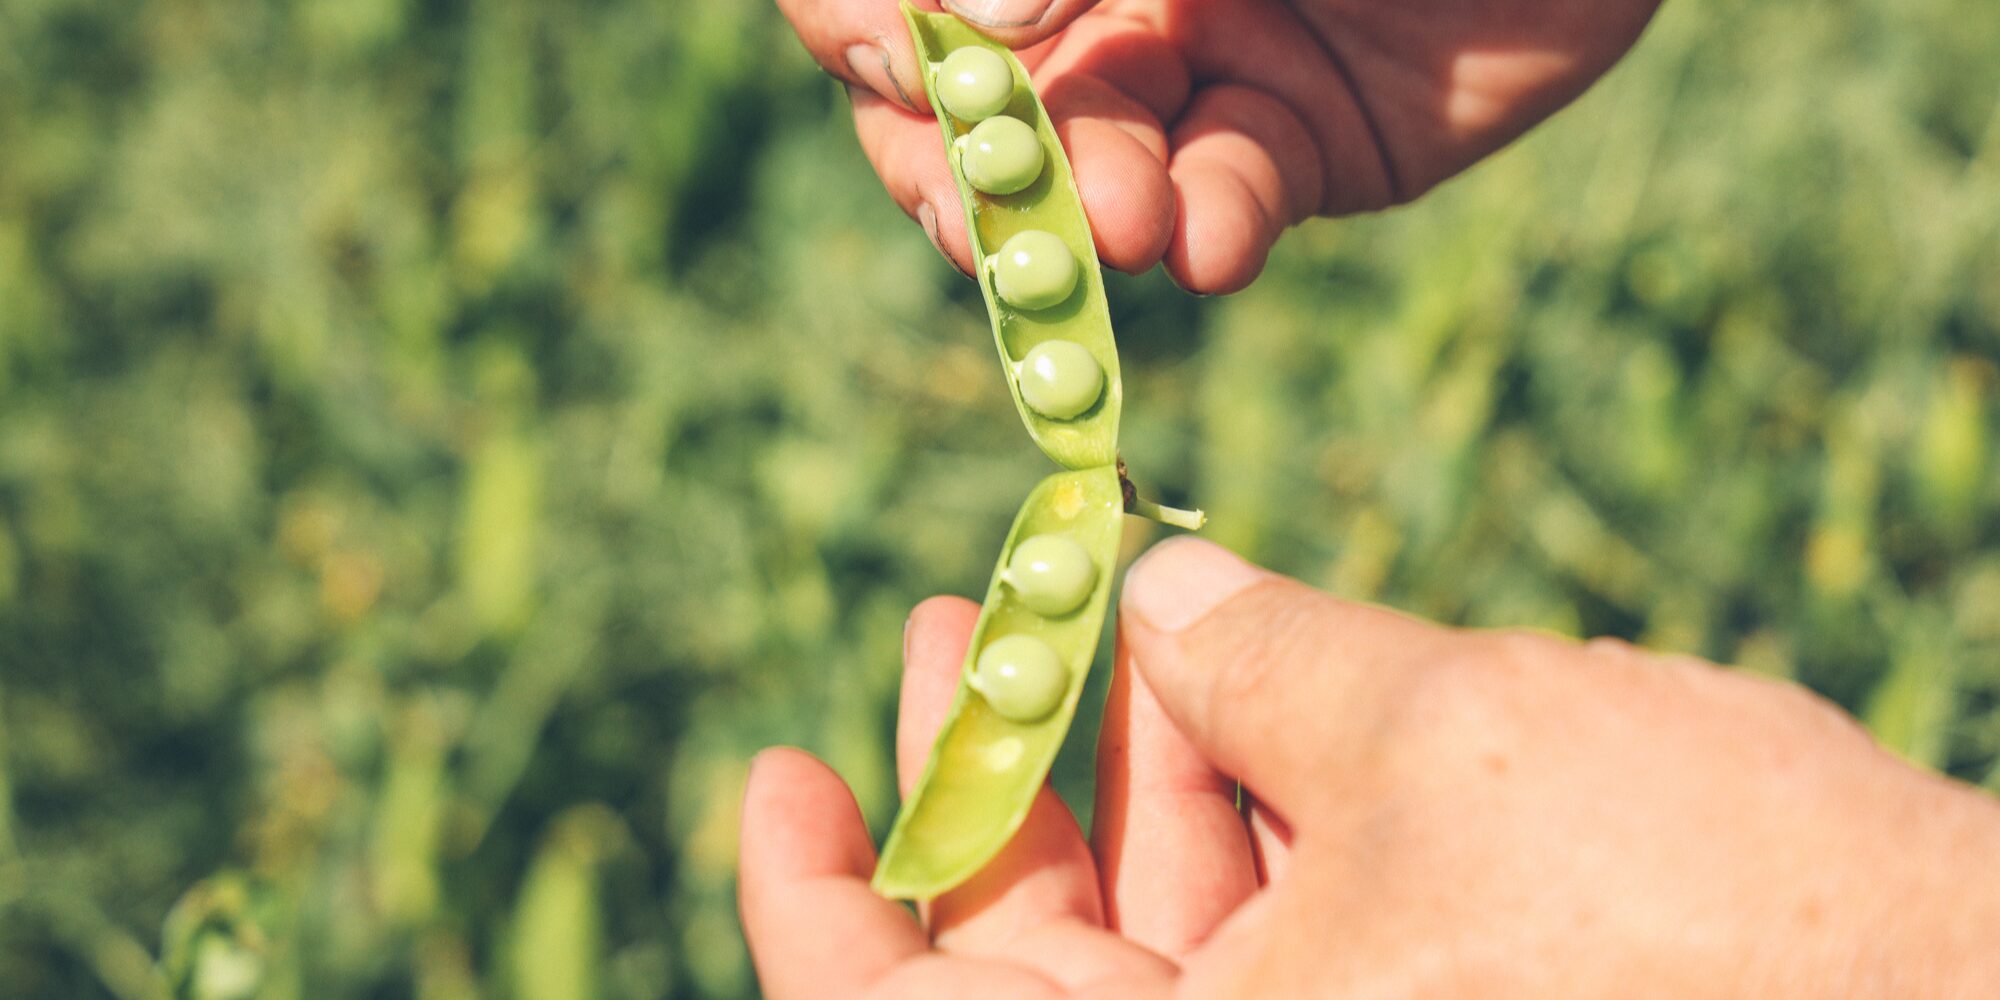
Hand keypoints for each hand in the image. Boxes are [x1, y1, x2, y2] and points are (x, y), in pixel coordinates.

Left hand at [740, 538, 1999, 996]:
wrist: (1956, 997)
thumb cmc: (1687, 912)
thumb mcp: (1437, 743)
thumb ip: (1261, 656)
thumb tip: (1157, 583)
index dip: (814, 898)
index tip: (779, 768)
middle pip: (1035, 955)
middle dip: (1005, 769)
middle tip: (970, 614)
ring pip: (1171, 924)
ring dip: (1139, 755)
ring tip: (1117, 593)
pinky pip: (1285, 923)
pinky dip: (1257, 796)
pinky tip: (1244, 661)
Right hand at [773, 0, 1662, 292]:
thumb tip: (977, 24)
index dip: (859, 26)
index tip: (907, 48)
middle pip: (953, 106)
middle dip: (957, 162)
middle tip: (982, 208)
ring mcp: (1186, 75)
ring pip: (1080, 176)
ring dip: (1078, 214)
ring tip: (1120, 225)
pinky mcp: (1296, 151)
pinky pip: (1225, 202)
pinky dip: (1209, 227)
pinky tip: (1207, 241)